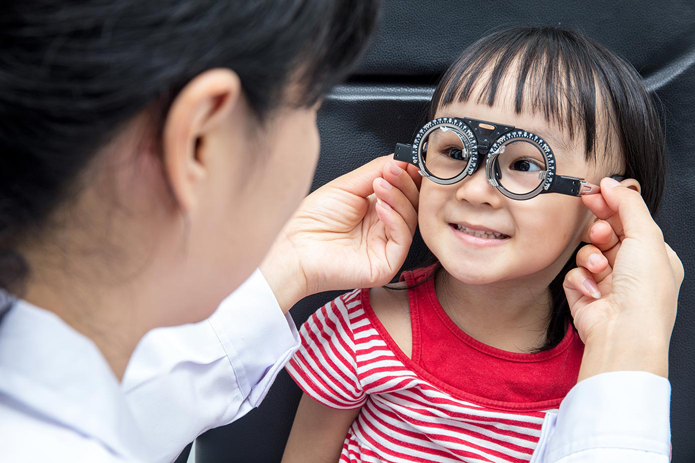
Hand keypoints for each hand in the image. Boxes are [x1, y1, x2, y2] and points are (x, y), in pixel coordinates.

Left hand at [260, 156, 420, 311]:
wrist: (295, 249)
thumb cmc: (311, 223)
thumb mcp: (346, 187)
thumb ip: (375, 171)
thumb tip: (399, 158)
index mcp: (374, 210)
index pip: (403, 191)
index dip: (408, 176)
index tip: (408, 160)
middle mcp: (382, 228)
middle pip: (411, 203)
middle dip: (404, 183)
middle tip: (393, 170)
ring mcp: (385, 246)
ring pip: (410, 219)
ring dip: (398, 197)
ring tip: (380, 185)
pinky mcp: (387, 264)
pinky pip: (403, 238)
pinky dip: (396, 219)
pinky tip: (380, 207)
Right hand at [563, 178, 683, 379]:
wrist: (624, 331)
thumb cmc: (645, 293)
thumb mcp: (646, 237)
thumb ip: (628, 205)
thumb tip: (613, 183)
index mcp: (654, 255)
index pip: (629, 220)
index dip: (610, 205)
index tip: (594, 193)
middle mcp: (631, 268)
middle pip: (605, 232)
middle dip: (600, 231)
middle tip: (600, 232)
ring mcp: (607, 281)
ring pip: (587, 251)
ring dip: (591, 256)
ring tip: (600, 267)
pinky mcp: (584, 292)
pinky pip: (574, 273)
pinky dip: (581, 278)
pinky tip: (594, 288)